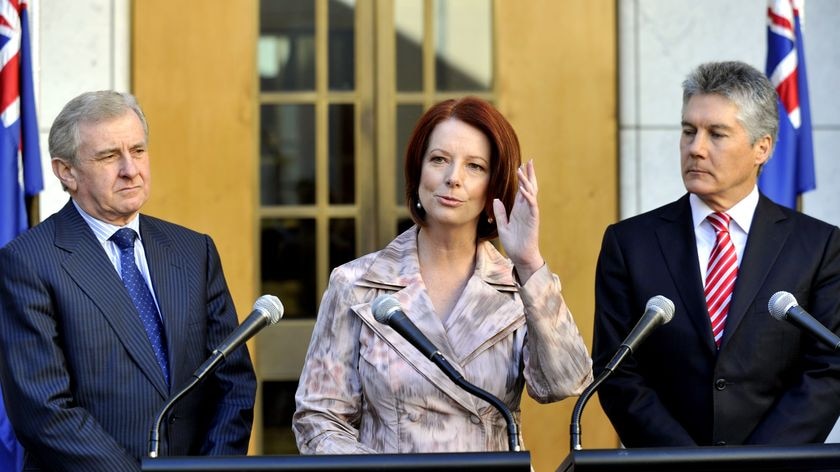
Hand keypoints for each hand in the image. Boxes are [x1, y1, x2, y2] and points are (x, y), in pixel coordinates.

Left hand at [493, 159, 543, 282]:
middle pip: (529, 188)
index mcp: (519, 210)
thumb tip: (496, 199)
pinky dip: (529, 197)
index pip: (522, 190)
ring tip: (523, 170)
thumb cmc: (513, 243)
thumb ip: (500, 213)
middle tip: (530, 161)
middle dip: (529, 175)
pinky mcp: (533, 220)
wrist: (521, 256)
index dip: (522, 178)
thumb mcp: (503, 226)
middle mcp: (526, 209)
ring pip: (531, 194)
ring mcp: (530, 214)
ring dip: (527, 182)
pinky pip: (532, 206)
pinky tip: (525, 189)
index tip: (520, 166)